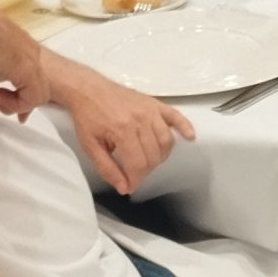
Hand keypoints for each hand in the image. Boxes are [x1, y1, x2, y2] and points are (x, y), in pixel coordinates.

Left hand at [56, 63, 193, 192]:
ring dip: (161, 157)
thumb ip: (107, 168)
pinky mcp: (155, 104)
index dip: (135, 180)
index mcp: (122, 130)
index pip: (138, 164)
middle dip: (145, 171)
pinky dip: (185, 128)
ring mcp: (150, 110)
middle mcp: (140, 120)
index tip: (130, 186)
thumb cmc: (87, 116)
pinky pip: (176, 116)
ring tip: (149, 161)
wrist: (88, 89)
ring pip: (166, 141)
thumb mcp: (90, 146)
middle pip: (153, 155)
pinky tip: (190, 137)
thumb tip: (123, 187)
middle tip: (135, 174)